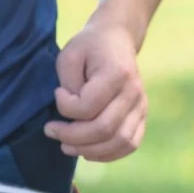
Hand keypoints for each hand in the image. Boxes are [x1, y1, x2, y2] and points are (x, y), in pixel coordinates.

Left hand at [44, 11, 146, 160]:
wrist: (117, 38)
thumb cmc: (89, 46)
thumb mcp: (69, 55)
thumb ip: (68, 84)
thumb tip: (71, 115)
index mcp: (117, 73)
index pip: (88, 106)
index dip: (65, 107)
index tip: (57, 93)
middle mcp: (134, 92)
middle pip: (104, 129)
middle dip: (72, 136)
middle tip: (51, 130)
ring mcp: (141, 105)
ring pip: (119, 142)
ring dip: (89, 150)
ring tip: (66, 145)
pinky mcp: (142, 115)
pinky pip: (130, 144)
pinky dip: (108, 154)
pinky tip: (88, 150)